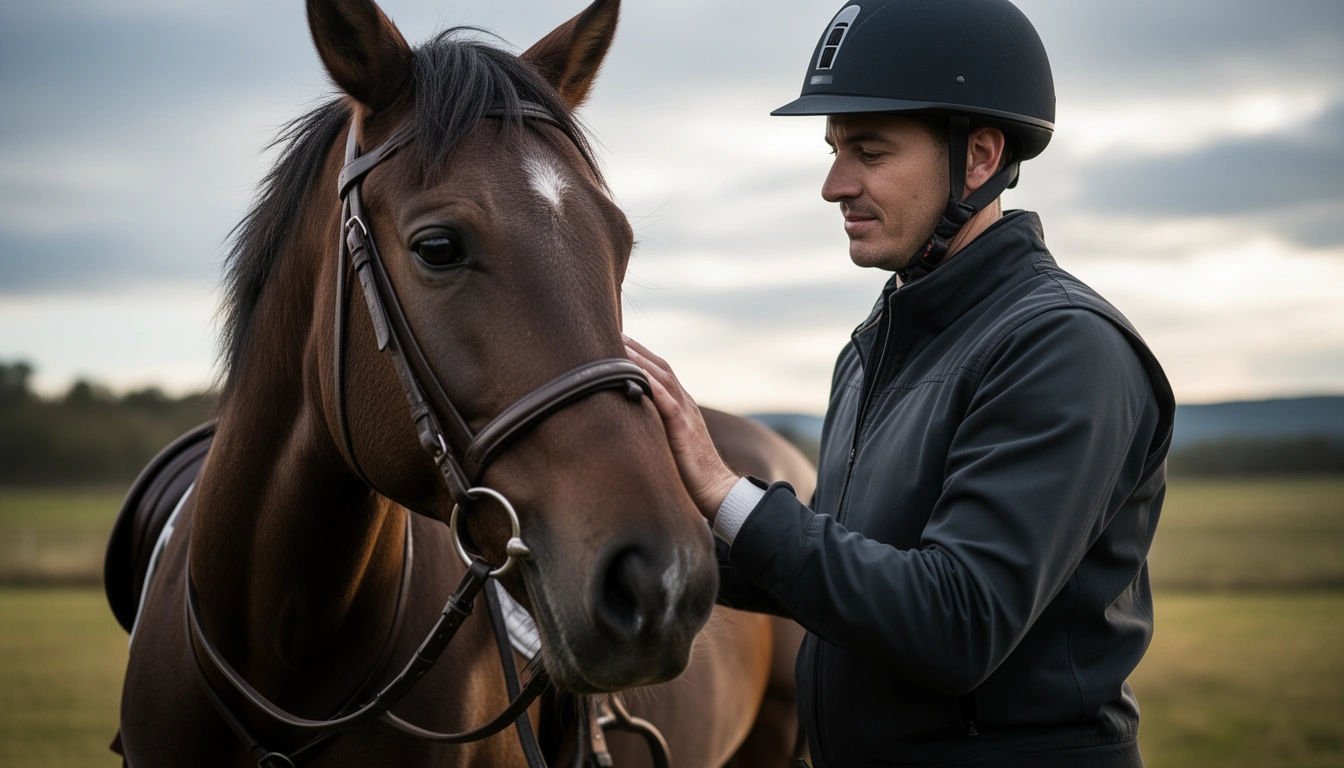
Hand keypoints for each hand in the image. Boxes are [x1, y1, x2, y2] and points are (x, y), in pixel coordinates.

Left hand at [624, 335, 738, 521]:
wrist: (716, 491)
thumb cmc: (689, 473)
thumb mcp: (668, 444)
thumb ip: (655, 429)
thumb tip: (631, 422)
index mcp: (681, 406)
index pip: (659, 372)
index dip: (640, 355)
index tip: (618, 340)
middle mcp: (685, 404)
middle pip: (660, 367)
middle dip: (637, 348)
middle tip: (613, 330)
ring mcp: (686, 415)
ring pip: (663, 378)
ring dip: (640, 360)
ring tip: (619, 344)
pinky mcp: (685, 430)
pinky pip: (668, 403)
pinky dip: (653, 386)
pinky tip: (638, 375)